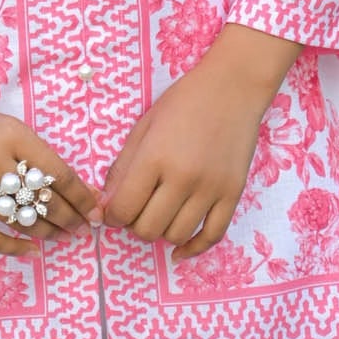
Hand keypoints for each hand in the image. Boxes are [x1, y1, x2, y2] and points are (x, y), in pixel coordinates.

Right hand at [0, 38, 100, 259]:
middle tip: (82, 226)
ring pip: (22, 220)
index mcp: (14, 134)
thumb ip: (33, 153)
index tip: (95, 209)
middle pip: (44, 200)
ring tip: (61, 236)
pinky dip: (13, 248)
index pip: (59, 173)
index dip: (82, 196)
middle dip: (70, 218)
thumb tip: (68, 187)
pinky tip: (30, 250)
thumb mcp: (5, 125)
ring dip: (47, 232)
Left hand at [99, 24, 300, 260]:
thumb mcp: (144, 126)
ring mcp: (211, 189)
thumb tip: (105, 204)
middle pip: (147, 229)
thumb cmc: (184, 101)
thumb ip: (123, 166)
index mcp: (155, 157)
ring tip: (159, 215)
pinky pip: (212, 236)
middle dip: (134, 225)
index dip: (111, 216)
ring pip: (176, 236)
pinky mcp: (233, 195)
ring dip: (161, 232)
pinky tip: (180, 250)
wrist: (233, 88)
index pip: (123, 209)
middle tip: (136, 210)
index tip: (112, 211)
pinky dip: (193, 249)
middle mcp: (183, 178)